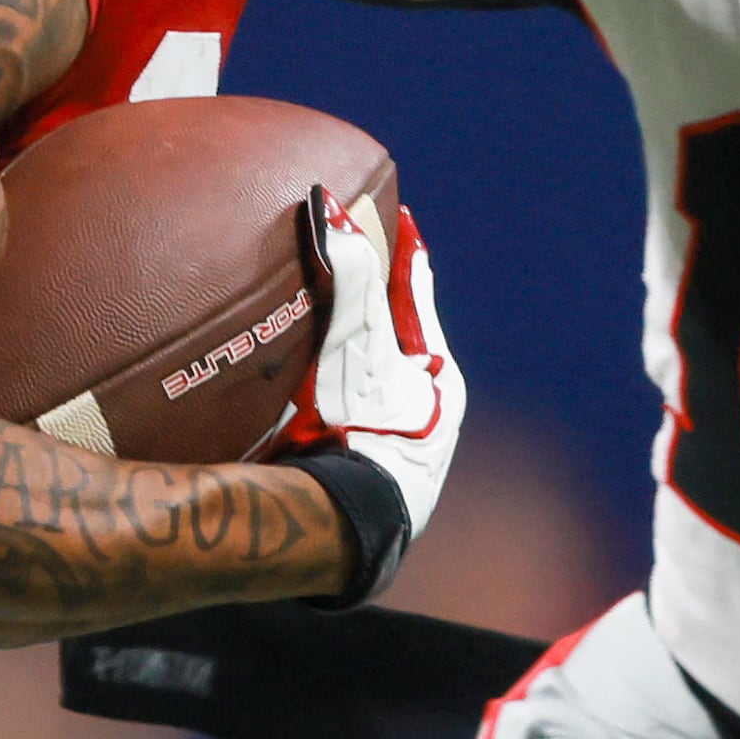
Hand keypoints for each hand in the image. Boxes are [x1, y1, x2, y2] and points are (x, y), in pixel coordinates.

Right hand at [280, 194, 463, 592]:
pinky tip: (299, 398)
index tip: (401, 215)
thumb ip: (347, 278)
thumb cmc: (364, 430)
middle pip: (397, 343)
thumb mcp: (358, 345)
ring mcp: (391, 448)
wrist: (344, 531)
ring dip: (348, 358)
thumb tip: (329, 206)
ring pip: (371, 385)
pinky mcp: (357, 475)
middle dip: (377, 309)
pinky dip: (324, 398)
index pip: (417, 297)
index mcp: (440, 380)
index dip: (404, 253)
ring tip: (324, 328)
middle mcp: (422, 414)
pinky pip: (342, 419)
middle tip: (360, 266)